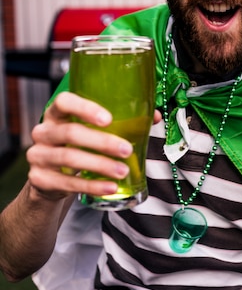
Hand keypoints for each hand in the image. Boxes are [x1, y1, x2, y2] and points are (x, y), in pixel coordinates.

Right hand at [26, 91, 160, 201]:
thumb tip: (154, 116)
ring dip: (100, 165)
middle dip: (102, 142)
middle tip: (127, 150)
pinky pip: (68, 183)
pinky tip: (111, 187)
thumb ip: (121, 121)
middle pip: (71, 132)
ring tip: (123, 171)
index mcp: (56, 114)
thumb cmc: (78, 146)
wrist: (51, 179)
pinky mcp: (40, 180)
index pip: (64, 102)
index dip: (85, 108)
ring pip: (69, 158)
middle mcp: (43, 132)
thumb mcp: (91, 132)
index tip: (108, 119)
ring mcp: (38, 156)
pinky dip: (92, 185)